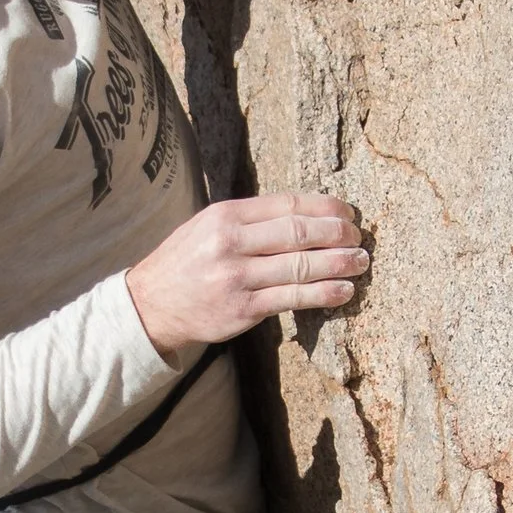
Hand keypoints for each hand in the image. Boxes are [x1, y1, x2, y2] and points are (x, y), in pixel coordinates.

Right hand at [127, 196, 370, 361]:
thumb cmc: (187, 261)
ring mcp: (238, 277)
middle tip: (359, 237)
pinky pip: (293, 298)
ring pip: (302, 266)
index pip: (287, 204)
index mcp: (226, 215)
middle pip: (299, 232)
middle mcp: (232, 243)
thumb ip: (250, 219)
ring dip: (339, 263)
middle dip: (337, 233)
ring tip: (361, 262)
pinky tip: (343, 291)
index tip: (347, 212)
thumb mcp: (209, 226)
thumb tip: (305, 214)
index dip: (325, 207)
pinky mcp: (244, 308)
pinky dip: (324, 294)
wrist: (151, 303)